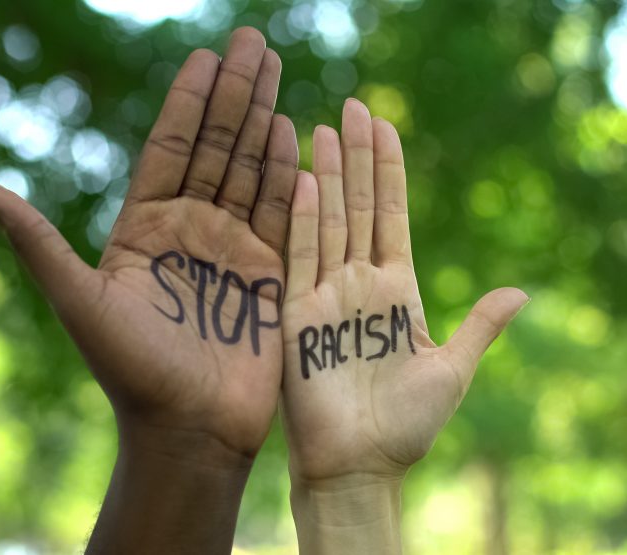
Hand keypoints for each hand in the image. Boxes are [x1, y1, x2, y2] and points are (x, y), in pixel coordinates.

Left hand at [0, 27, 296, 553]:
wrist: (188, 428)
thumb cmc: (132, 372)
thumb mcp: (79, 300)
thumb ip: (38, 241)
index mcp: (145, 229)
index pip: (170, 148)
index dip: (187, 102)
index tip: (204, 56)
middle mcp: (189, 230)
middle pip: (214, 148)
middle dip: (234, 94)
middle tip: (253, 42)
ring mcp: (232, 248)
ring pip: (248, 171)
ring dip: (262, 120)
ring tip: (275, 72)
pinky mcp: (269, 272)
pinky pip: (281, 212)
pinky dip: (287, 173)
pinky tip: (293, 133)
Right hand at [281, 98, 526, 552]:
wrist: (359, 464)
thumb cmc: (406, 424)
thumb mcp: (453, 369)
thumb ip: (480, 325)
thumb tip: (522, 292)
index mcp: (395, 291)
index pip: (391, 217)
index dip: (388, 172)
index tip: (386, 126)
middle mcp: (358, 284)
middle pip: (357, 209)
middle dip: (357, 158)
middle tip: (354, 108)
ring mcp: (324, 295)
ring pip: (328, 223)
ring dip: (329, 176)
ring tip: (326, 128)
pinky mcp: (295, 315)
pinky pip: (299, 260)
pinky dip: (303, 221)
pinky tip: (307, 182)